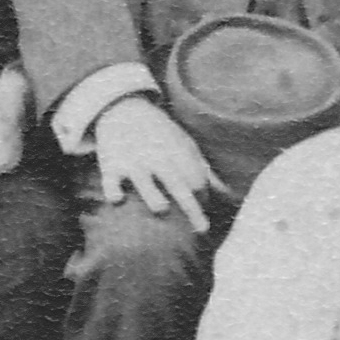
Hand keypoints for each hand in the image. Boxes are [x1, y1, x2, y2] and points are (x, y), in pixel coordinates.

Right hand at [93, 95, 222, 229]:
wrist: (124, 109)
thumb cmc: (160, 134)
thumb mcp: (185, 145)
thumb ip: (205, 171)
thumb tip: (229, 195)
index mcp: (178, 153)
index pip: (196, 180)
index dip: (204, 198)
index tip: (202, 209)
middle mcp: (157, 158)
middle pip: (178, 185)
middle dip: (192, 208)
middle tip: (203, 230)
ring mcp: (133, 162)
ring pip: (145, 182)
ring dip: (153, 195)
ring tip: (162, 208)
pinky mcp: (111, 165)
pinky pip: (111, 180)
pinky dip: (113, 189)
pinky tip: (117, 199)